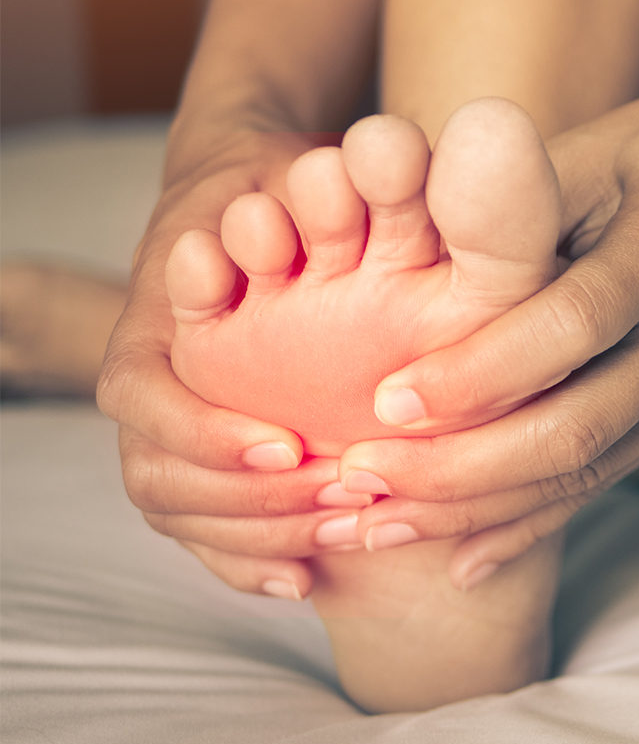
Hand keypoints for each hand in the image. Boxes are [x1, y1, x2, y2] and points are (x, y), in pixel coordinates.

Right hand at [98, 125, 362, 599]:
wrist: (262, 196)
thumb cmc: (287, 180)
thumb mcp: (303, 168)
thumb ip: (336, 181)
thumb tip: (391, 161)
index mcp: (157, 316)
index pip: (141, 395)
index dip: (204, 430)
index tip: (285, 446)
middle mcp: (153, 378)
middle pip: (158, 474)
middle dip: (246, 503)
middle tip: (343, 505)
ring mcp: (175, 422)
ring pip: (178, 511)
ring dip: (258, 536)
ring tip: (346, 539)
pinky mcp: (209, 455)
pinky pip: (202, 530)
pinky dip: (247, 561)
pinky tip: (308, 582)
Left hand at [329, 61, 638, 587]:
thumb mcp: (586, 150)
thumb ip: (503, 213)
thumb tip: (387, 283)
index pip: (573, 325)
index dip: (479, 374)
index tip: (384, 404)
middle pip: (585, 424)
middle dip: (465, 469)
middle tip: (362, 482)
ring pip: (596, 465)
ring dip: (486, 508)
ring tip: (385, 525)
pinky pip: (615, 469)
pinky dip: (536, 514)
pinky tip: (467, 554)